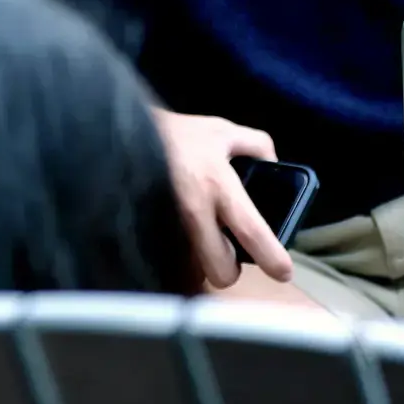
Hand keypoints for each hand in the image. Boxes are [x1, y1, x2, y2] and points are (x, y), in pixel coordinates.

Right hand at [152, 108, 292, 288]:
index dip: (272, 257)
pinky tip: (179, 237)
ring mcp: (168, 228)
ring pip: (193, 273)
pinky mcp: (148, 235)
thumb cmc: (174, 134)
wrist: (120, 133)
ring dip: (201, 264)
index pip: (251, 231)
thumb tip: (275, 163)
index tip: (283, 271)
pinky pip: (170, 263)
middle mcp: (192, 212)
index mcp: (217, 185)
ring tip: (200, 241)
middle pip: (220, 271)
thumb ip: (256, 144)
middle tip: (228, 254)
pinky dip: (179, 258)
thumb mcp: (220, 129)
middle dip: (228, 271)